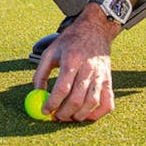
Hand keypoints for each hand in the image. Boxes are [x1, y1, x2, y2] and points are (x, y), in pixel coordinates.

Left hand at [32, 8, 119, 122]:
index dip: (52, 103)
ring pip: (91, 103)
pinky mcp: (108, 80)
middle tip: (55, 116)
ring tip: (68, 116)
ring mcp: (100, 75)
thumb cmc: (71, 40)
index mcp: (72, 59)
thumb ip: (41, 72)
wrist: (95, 29)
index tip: (45, 110)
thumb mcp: (52, 50)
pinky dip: (97, 114)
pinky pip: (107, 103)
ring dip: (78, 116)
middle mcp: (88, 68)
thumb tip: (36, 93)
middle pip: (76, 99)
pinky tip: (86, 114)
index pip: (62, 88)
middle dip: (63, 113)